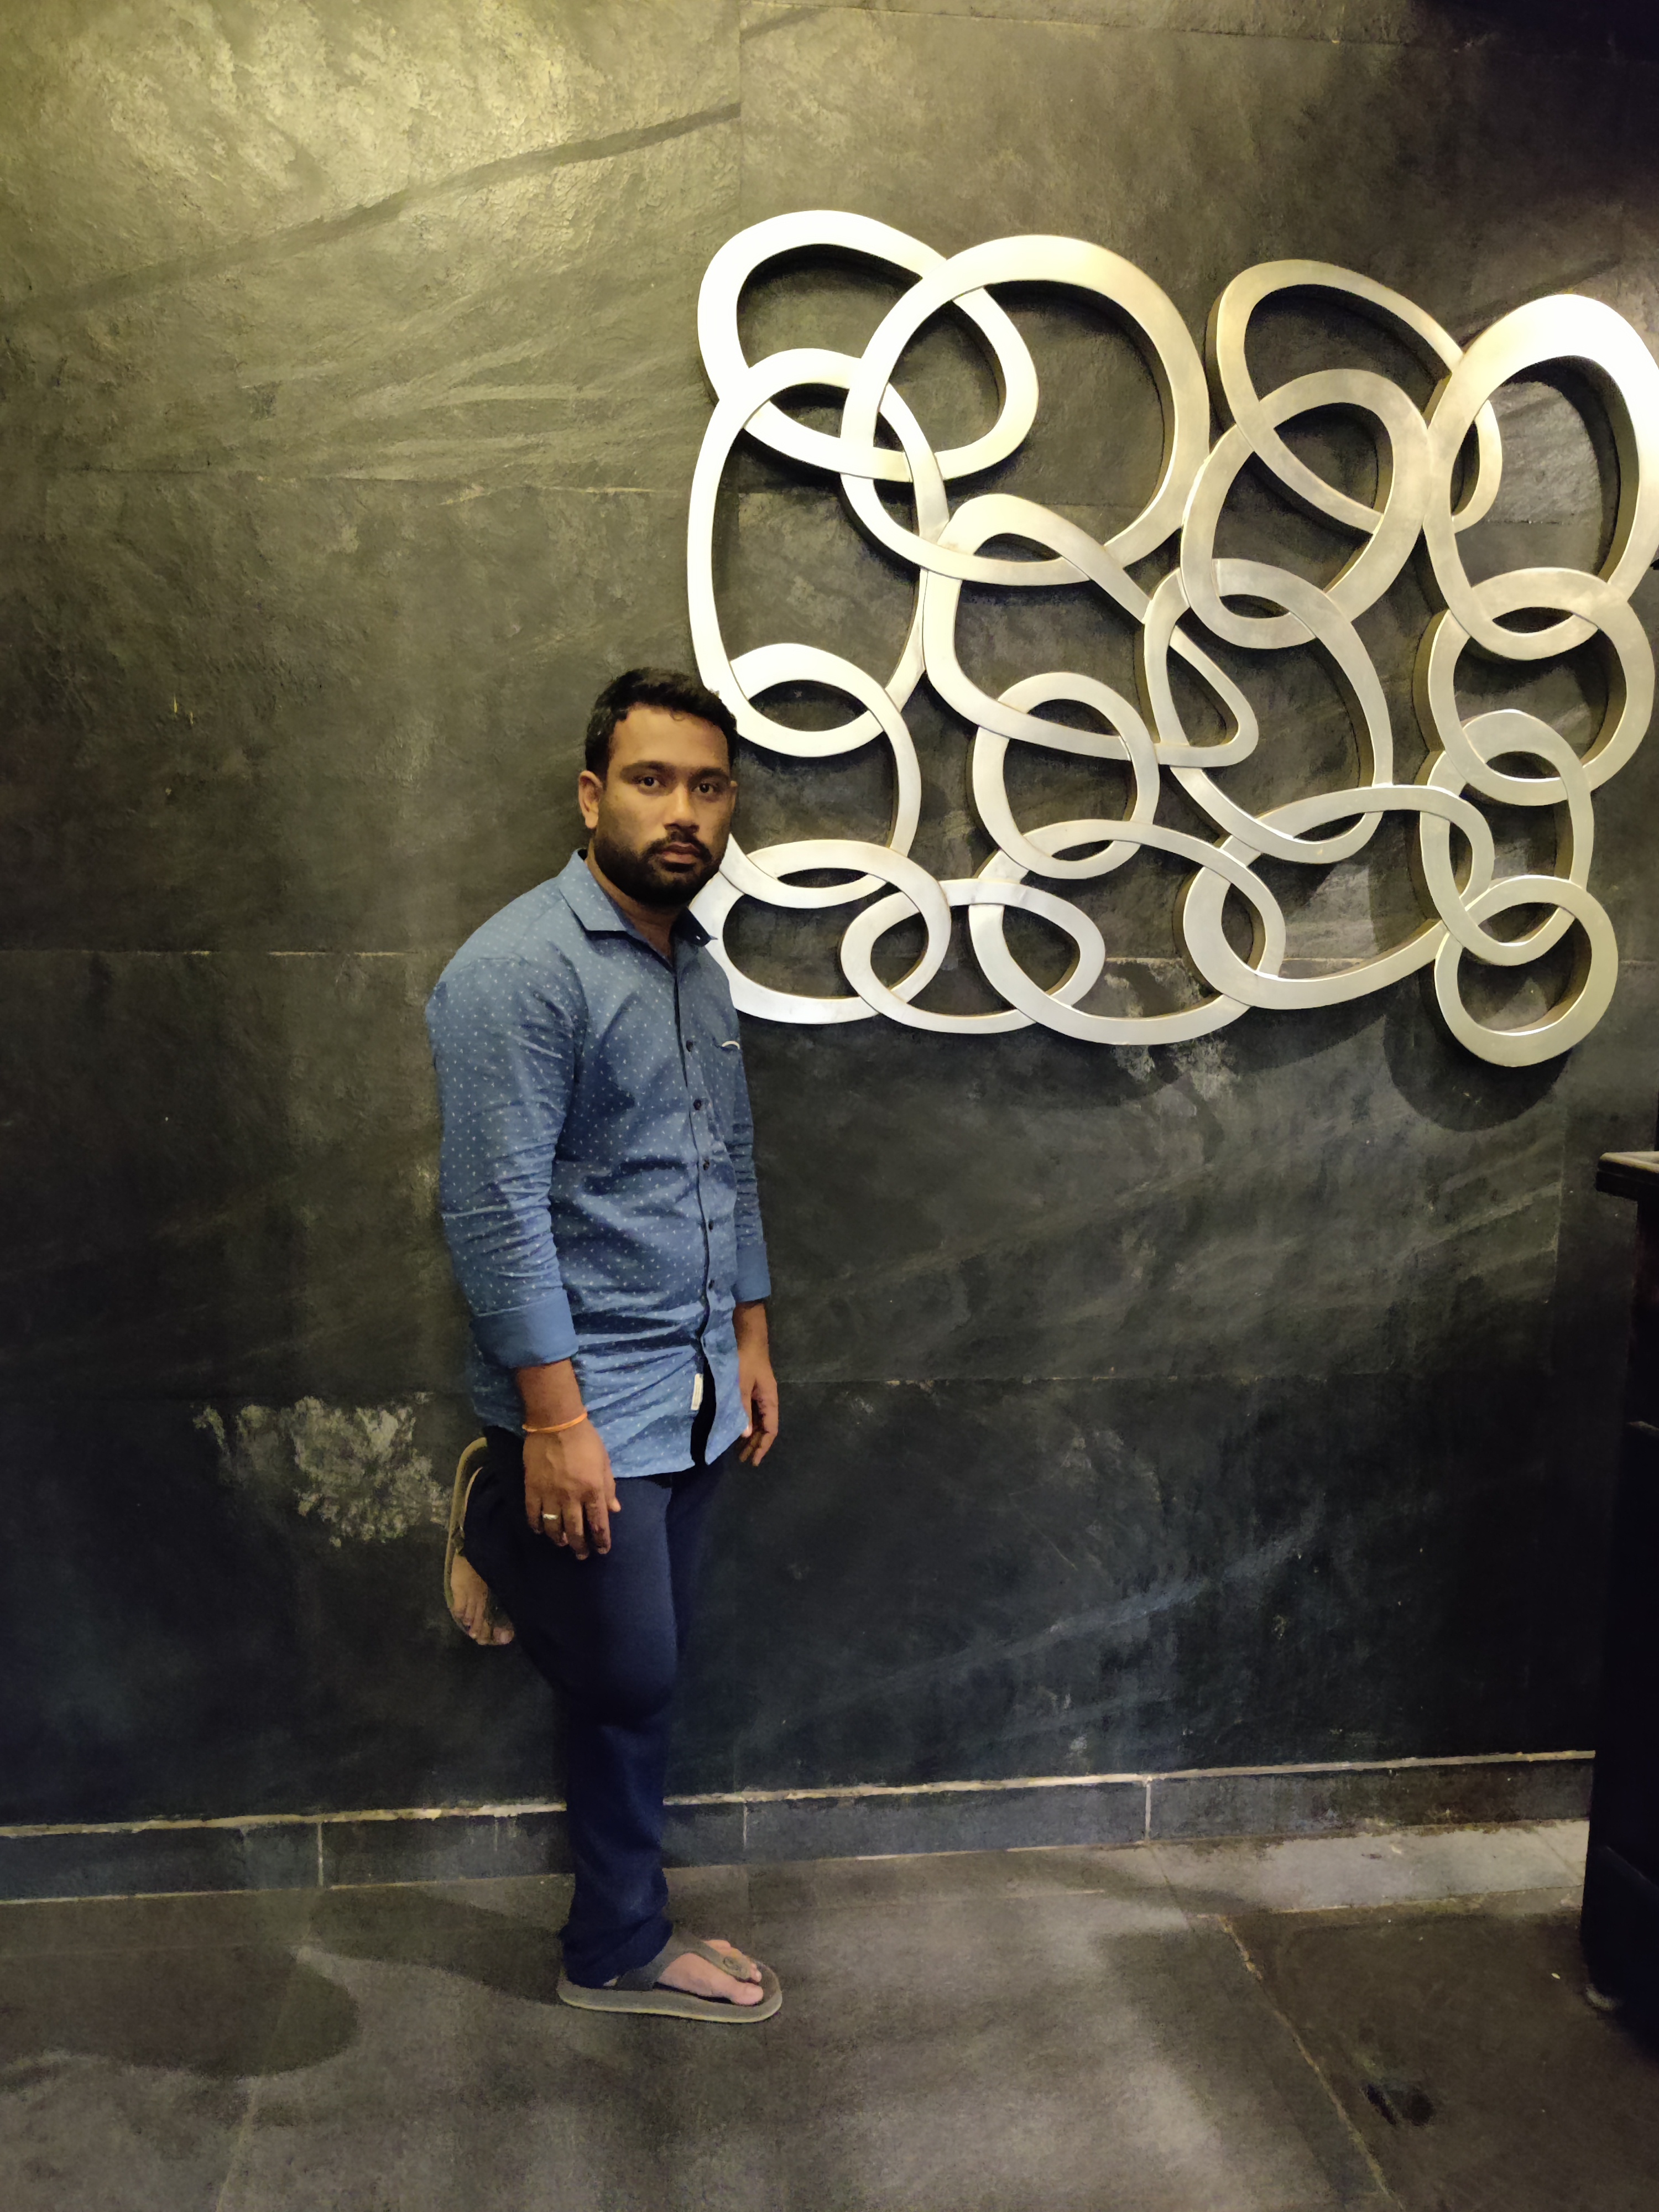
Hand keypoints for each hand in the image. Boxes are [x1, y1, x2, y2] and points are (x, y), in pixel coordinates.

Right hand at [522, 1421, 618, 1558]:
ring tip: (563, 1544)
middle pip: (576, 1531)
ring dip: (559, 1540)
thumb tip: (614, 1510)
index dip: (601, 1541)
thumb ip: (609, 1487)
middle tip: (581, 1556)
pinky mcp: (532, 1488)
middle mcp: (572, 1497)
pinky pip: (533, 1514)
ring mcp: (550, 1494)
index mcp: (593, 1490)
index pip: (599, 1524)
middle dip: (580, 1547)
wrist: (556, 1423)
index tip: (602, 1550)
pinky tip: (541, 1530)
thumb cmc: (586, 1440)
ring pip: (554, 1527)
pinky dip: (537, 1526)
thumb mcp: (604, 1462)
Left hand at [734, 1302, 779, 1466]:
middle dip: (756, 1444)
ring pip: (758, 1421)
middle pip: (765, 1427)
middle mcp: (767, 1399)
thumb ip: (743, 1409)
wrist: (746, 1334)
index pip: (771, 1429)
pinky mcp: (751, 1388)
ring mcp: (759, 1394)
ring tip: (740, 1450)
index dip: (763, 1446)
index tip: (754, 1460)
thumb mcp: (742, 1384)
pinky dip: (746, 1423)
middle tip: (743, 1459)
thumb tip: (746, 1435)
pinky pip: (751, 1412)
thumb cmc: (745, 1358)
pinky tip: (738, 1429)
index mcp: (769, 1399)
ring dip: (751, 1435)